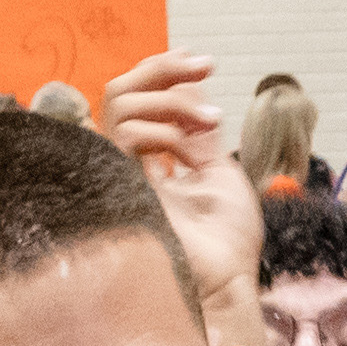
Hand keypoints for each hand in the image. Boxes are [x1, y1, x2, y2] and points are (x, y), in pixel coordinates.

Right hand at [101, 50, 262, 332]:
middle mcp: (131, 164)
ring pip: (119, 105)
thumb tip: (193, 94)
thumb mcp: (219, 172)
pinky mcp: (120, 186)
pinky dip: (164, 131)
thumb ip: (198, 133)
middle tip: (205, 68)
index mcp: (152, 161)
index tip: (202, 63)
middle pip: (118, 93)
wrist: (228, 282)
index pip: (139, 101)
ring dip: (173, 101)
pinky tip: (191, 155)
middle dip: (162, 70)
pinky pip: (125, 134)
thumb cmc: (227, 243)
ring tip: (211, 121)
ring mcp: (122, 174)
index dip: (164, 72)